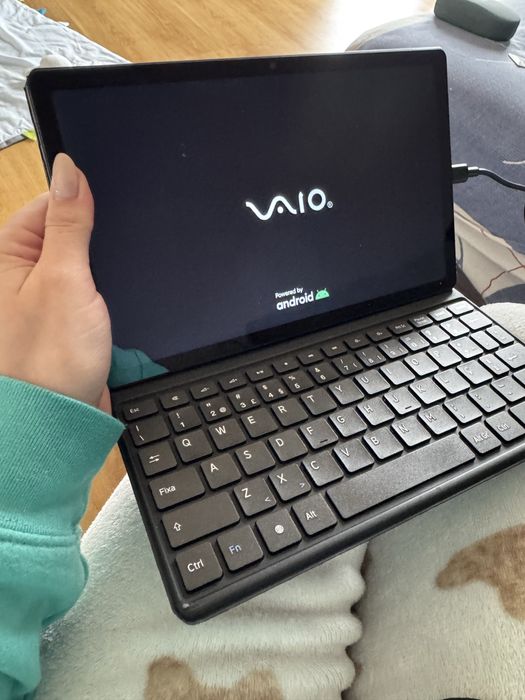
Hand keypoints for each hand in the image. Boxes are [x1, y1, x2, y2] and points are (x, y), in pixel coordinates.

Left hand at [0, 154, 111, 409]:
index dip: (81, 204)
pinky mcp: (59, 319)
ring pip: (80, 263)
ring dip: (100, 271)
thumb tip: (68, 169)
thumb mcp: (64, 278)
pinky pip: (84, 291)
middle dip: (94, 243)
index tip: (108, 218)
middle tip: (105, 267)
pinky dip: (100, 294)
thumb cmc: (49, 358)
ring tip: (102, 294)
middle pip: (64, 232)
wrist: (56, 421)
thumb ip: (68, 222)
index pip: (47, 204)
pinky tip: (107, 307)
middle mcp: (17, 273)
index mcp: (6, 255)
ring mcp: (39, 297)